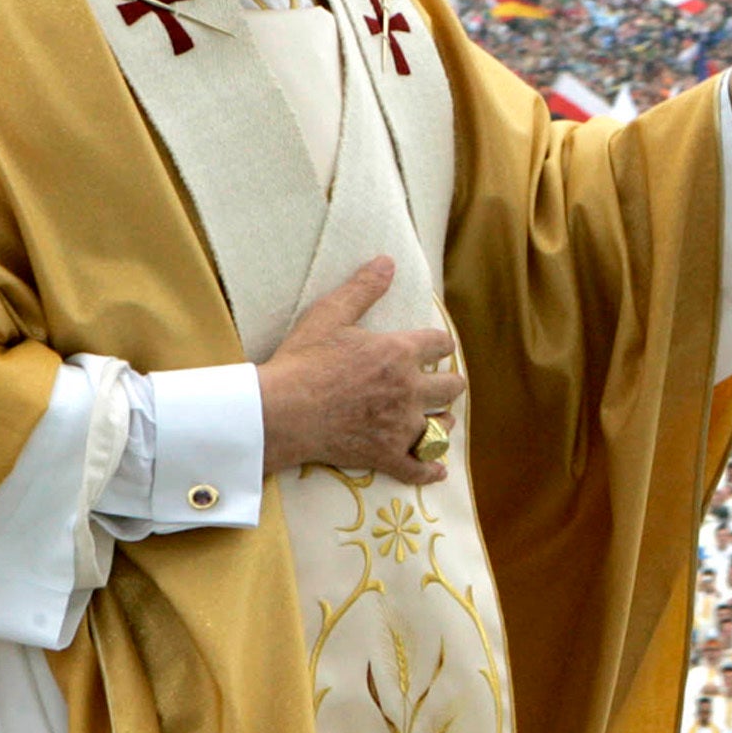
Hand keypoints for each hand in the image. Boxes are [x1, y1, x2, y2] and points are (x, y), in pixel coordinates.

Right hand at [257, 257, 464, 483]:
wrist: (279, 411)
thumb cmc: (301, 361)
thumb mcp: (330, 315)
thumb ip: (362, 288)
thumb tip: (387, 261)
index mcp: (399, 353)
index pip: (441, 344)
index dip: (439, 345)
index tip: (434, 348)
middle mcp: (409, 389)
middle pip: (452, 386)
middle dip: (448, 383)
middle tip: (438, 384)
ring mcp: (400, 425)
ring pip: (443, 426)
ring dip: (442, 421)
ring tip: (437, 419)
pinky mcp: (385, 454)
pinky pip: (419, 467)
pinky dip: (430, 470)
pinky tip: (437, 470)